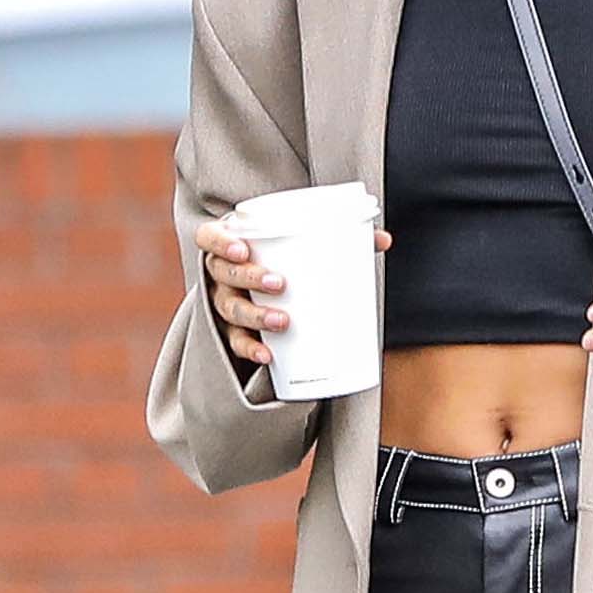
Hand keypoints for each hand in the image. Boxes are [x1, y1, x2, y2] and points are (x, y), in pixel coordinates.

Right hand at [193, 209, 391, 368]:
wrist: (265, 290)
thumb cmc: (285, 260)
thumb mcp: (302, 245)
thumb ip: (340, 238)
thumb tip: (383, 239)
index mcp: (230, 244)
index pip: (210, 237)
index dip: (221, 241)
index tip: (243, 248)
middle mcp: (221, 273)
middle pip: (223, 273)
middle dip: (249, 278)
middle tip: (279, 283)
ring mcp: (224, 303)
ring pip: (230, 309)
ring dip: (255, 315)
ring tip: (282, 320)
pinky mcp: (234, 331)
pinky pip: (236, 342)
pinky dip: (251, 349)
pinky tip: (267, 355)